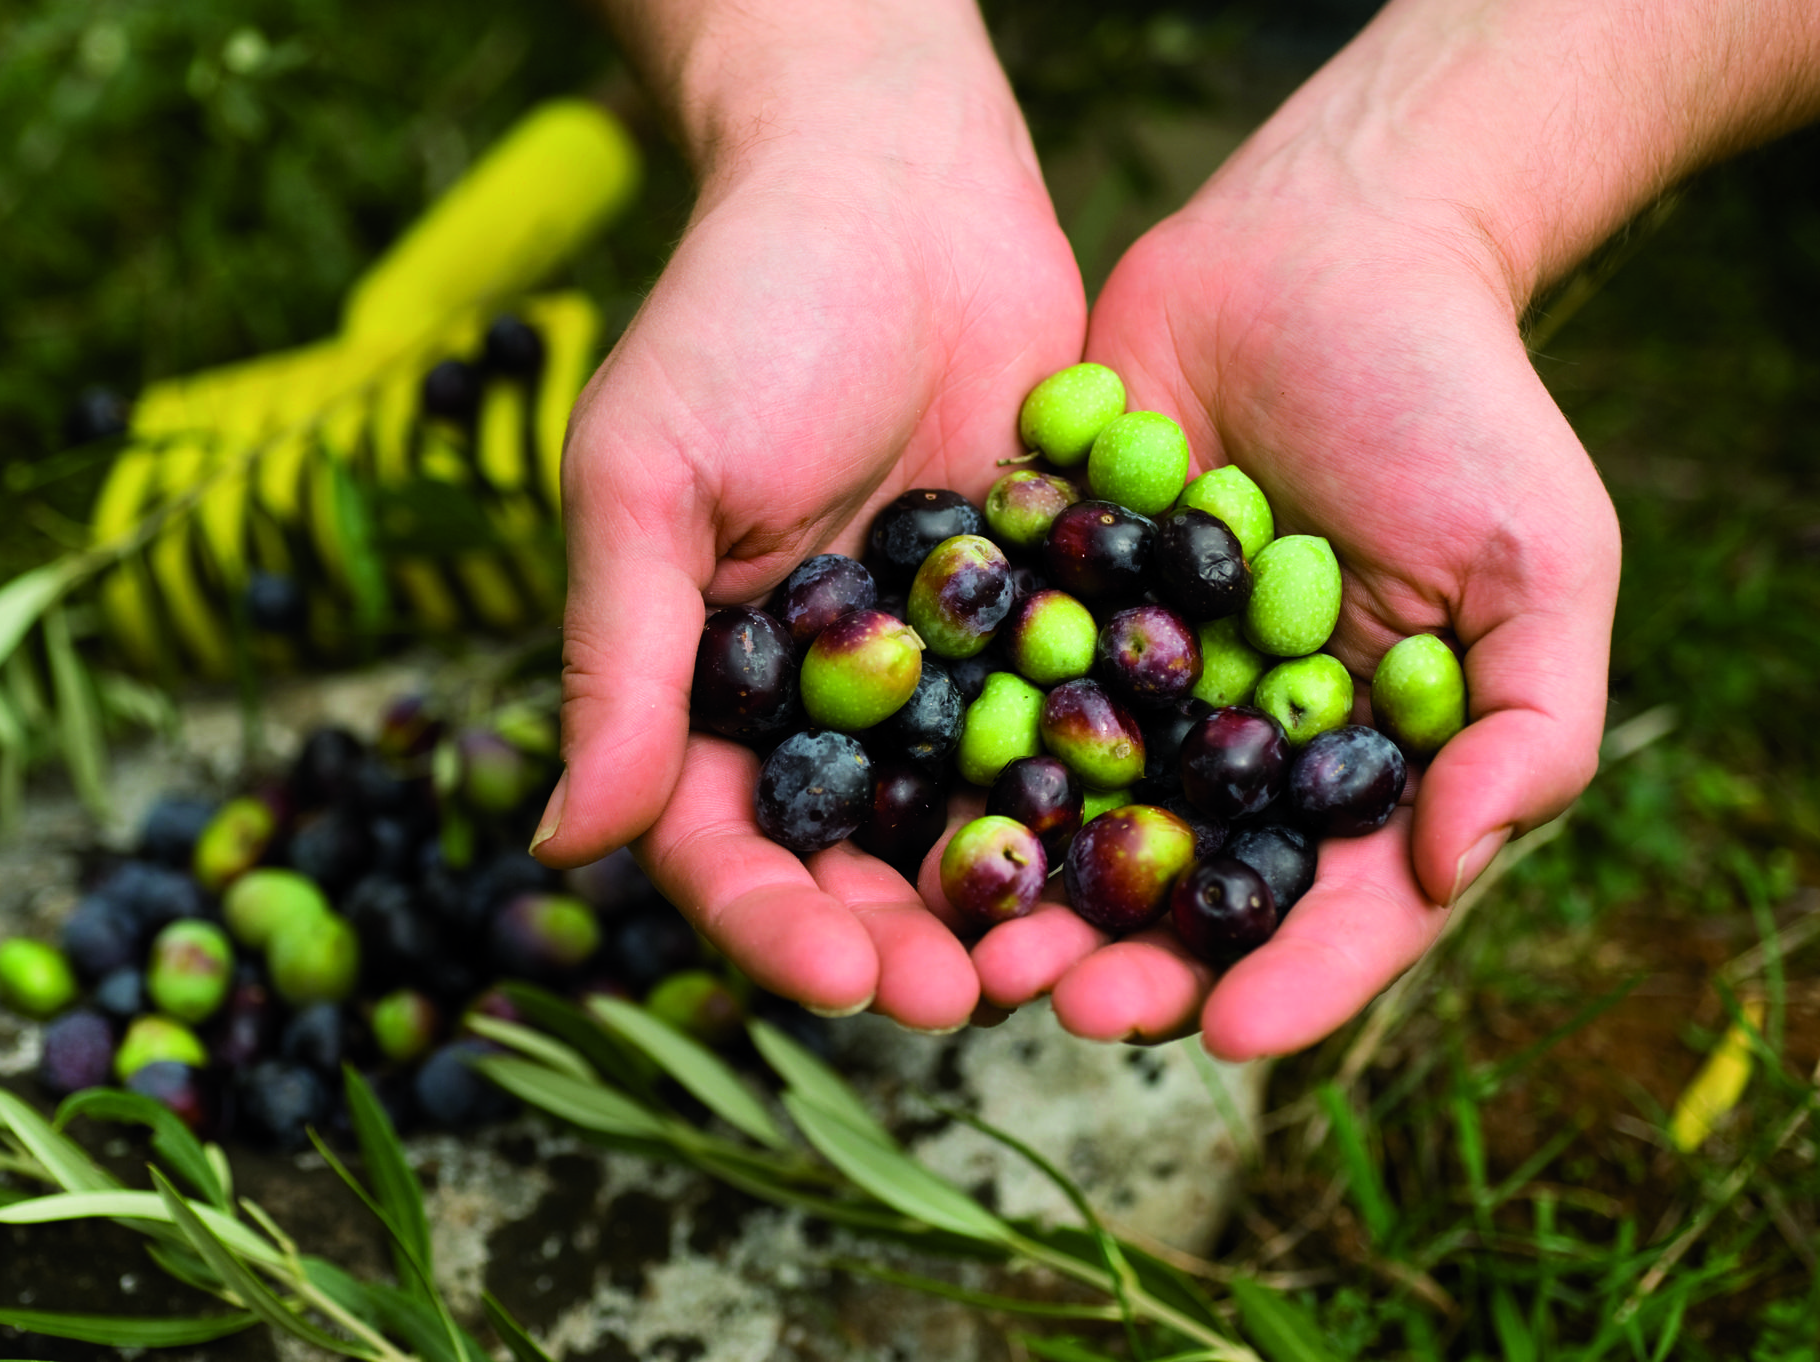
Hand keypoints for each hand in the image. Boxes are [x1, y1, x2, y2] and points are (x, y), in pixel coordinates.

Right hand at [532, 53, 1086, 1030]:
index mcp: (708, 684)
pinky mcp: (1043, 621)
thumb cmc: (740, 311)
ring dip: (1007, 899)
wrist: (895, 182)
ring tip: (1064, 960)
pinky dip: (1100, 795)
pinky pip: (1069, 728)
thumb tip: (564, 846)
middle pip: (854, 861)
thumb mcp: (648, 477)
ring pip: (969, 819)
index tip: (838, 973)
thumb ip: (618, 656)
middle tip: (966, 997)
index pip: (721, 842)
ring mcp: (940, 668)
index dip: (771, 920)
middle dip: (900, 939)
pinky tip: (1148, 847)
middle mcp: (824, 699)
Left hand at [971, 166, 1621, 1057]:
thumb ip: (1527, 720)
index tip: (1226, 1033)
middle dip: (1119, 953)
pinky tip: (903, 797)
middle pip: (1176, 883)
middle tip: (1054, 1000)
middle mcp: (1228, 742)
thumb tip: (1454, 864)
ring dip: (1016, 883)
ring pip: (1067, 812)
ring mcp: (1128, 678)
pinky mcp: (1040, 603)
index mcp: (1351, 763)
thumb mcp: (1536, 555)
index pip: (1327, 902)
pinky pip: (994, 690)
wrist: (1325, 245)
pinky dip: (951, 747)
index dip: (1287, 979)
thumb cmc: (1455, 402)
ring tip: (962, 934)